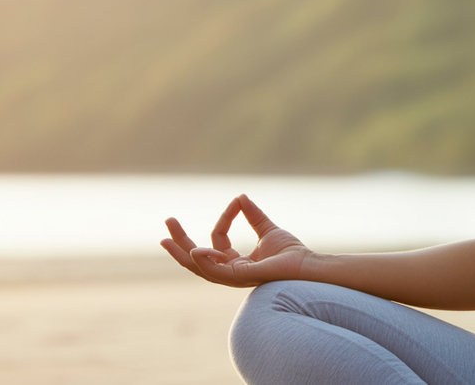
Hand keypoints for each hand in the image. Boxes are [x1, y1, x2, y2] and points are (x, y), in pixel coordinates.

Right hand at [161, 194, 310, 287]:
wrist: (306, 264)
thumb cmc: (292, 253)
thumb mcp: (268, 229)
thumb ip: (253, 215)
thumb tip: (240, 197)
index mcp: (236, 263)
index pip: (218, 240)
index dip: (225, 219)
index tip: (236, 201)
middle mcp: (231, 272)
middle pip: (197, 259)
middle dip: (180, 242)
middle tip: (167, 222)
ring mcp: (233, 277)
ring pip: (199, 267)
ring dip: (182, 252)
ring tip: (167, 237)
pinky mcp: (240, 277)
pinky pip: (215, 272)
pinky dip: (204, 261)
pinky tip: (195, 249)